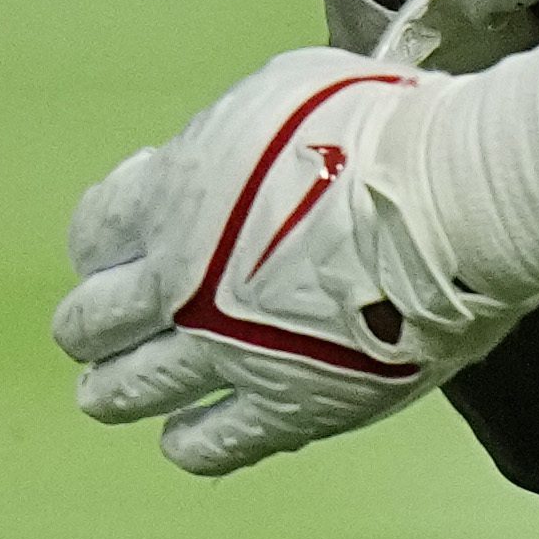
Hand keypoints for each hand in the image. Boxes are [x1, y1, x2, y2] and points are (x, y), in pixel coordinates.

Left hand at [52, 48, 538, 474]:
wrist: (449, 205)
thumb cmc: (379, 132)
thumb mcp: (281, 95)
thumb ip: (230, 140)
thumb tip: (221, 155)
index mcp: (171, 196)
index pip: (95, 231)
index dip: (98, 242)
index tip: (108, 250)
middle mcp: (178, 282)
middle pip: (94, 319)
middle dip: (90, 324)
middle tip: (91, 331)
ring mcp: (225, 351)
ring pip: (131, 389)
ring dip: (113, 390)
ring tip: (106, 395)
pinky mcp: (284, 405)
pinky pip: (215, 441)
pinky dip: (192, 443)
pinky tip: (182, 443)